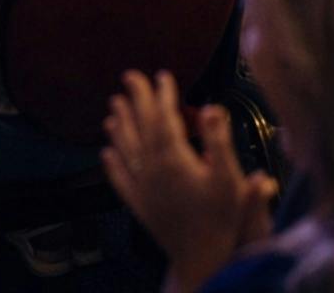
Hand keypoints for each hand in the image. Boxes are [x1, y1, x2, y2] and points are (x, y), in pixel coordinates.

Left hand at [103, 71, 275, 292]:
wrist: (202, 257)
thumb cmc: (219, 219)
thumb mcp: (228, 178)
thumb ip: (218, 141)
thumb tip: (212, 109)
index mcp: (173, 159)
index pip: (163, 118)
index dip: (162, 95)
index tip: (163, 76)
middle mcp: (152, 169)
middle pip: (140, 126)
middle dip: (136, 99)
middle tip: (130, 77)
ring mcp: (142, 187)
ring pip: (125, 148)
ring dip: (119, 124)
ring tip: (114, 105)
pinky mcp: (138, 205)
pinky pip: (119, 178)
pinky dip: (111, 163)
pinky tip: (106, 153)